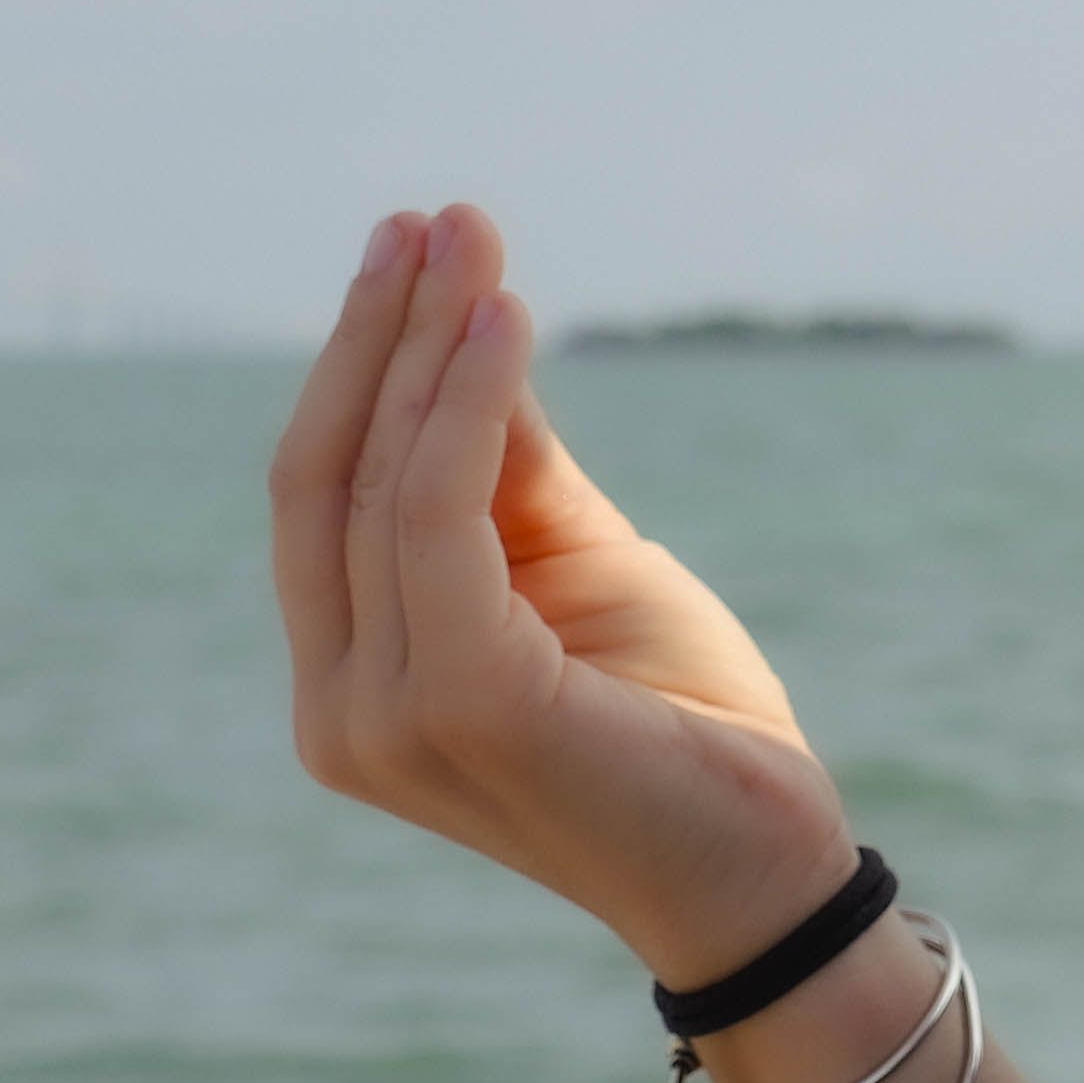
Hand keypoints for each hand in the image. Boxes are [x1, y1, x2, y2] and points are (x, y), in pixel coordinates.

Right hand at [269, 205, 859, 980]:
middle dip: (384, 334)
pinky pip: (439, 519)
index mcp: (347, 684)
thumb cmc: (670, 715)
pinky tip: (510, 324)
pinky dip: (466, 407)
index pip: (319, 495)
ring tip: (477, 247)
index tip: (414, 242)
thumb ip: (502, 463)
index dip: (358, 361)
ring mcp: (387, 721)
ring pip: (382, 484)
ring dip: (431, 348)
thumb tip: (468, 317)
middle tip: (435, 219)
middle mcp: (340, 712)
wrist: (764, 862)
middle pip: (328, 478)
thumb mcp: (573, 559)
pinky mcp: (464, 705)